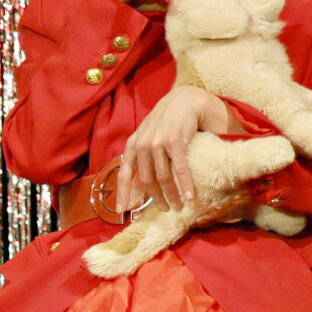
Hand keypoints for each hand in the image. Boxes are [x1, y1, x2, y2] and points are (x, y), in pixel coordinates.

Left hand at [118, 85, 234, 212]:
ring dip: (171, 195)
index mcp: (133, 145)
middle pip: (147, 180)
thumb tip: (143, 179)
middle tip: (164, 209)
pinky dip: (184, 184)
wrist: (185, 99)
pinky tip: (189, 196)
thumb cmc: (167, 120)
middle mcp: (142, 145)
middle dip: (155, 198)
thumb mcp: (148, 134)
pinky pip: (179, 169)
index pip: (124, 174)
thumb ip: (143, 153)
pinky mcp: (175, 142)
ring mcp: (158, 143)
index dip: (123, 194)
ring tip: (178, 206)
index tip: (121, 211)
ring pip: (162, 177)